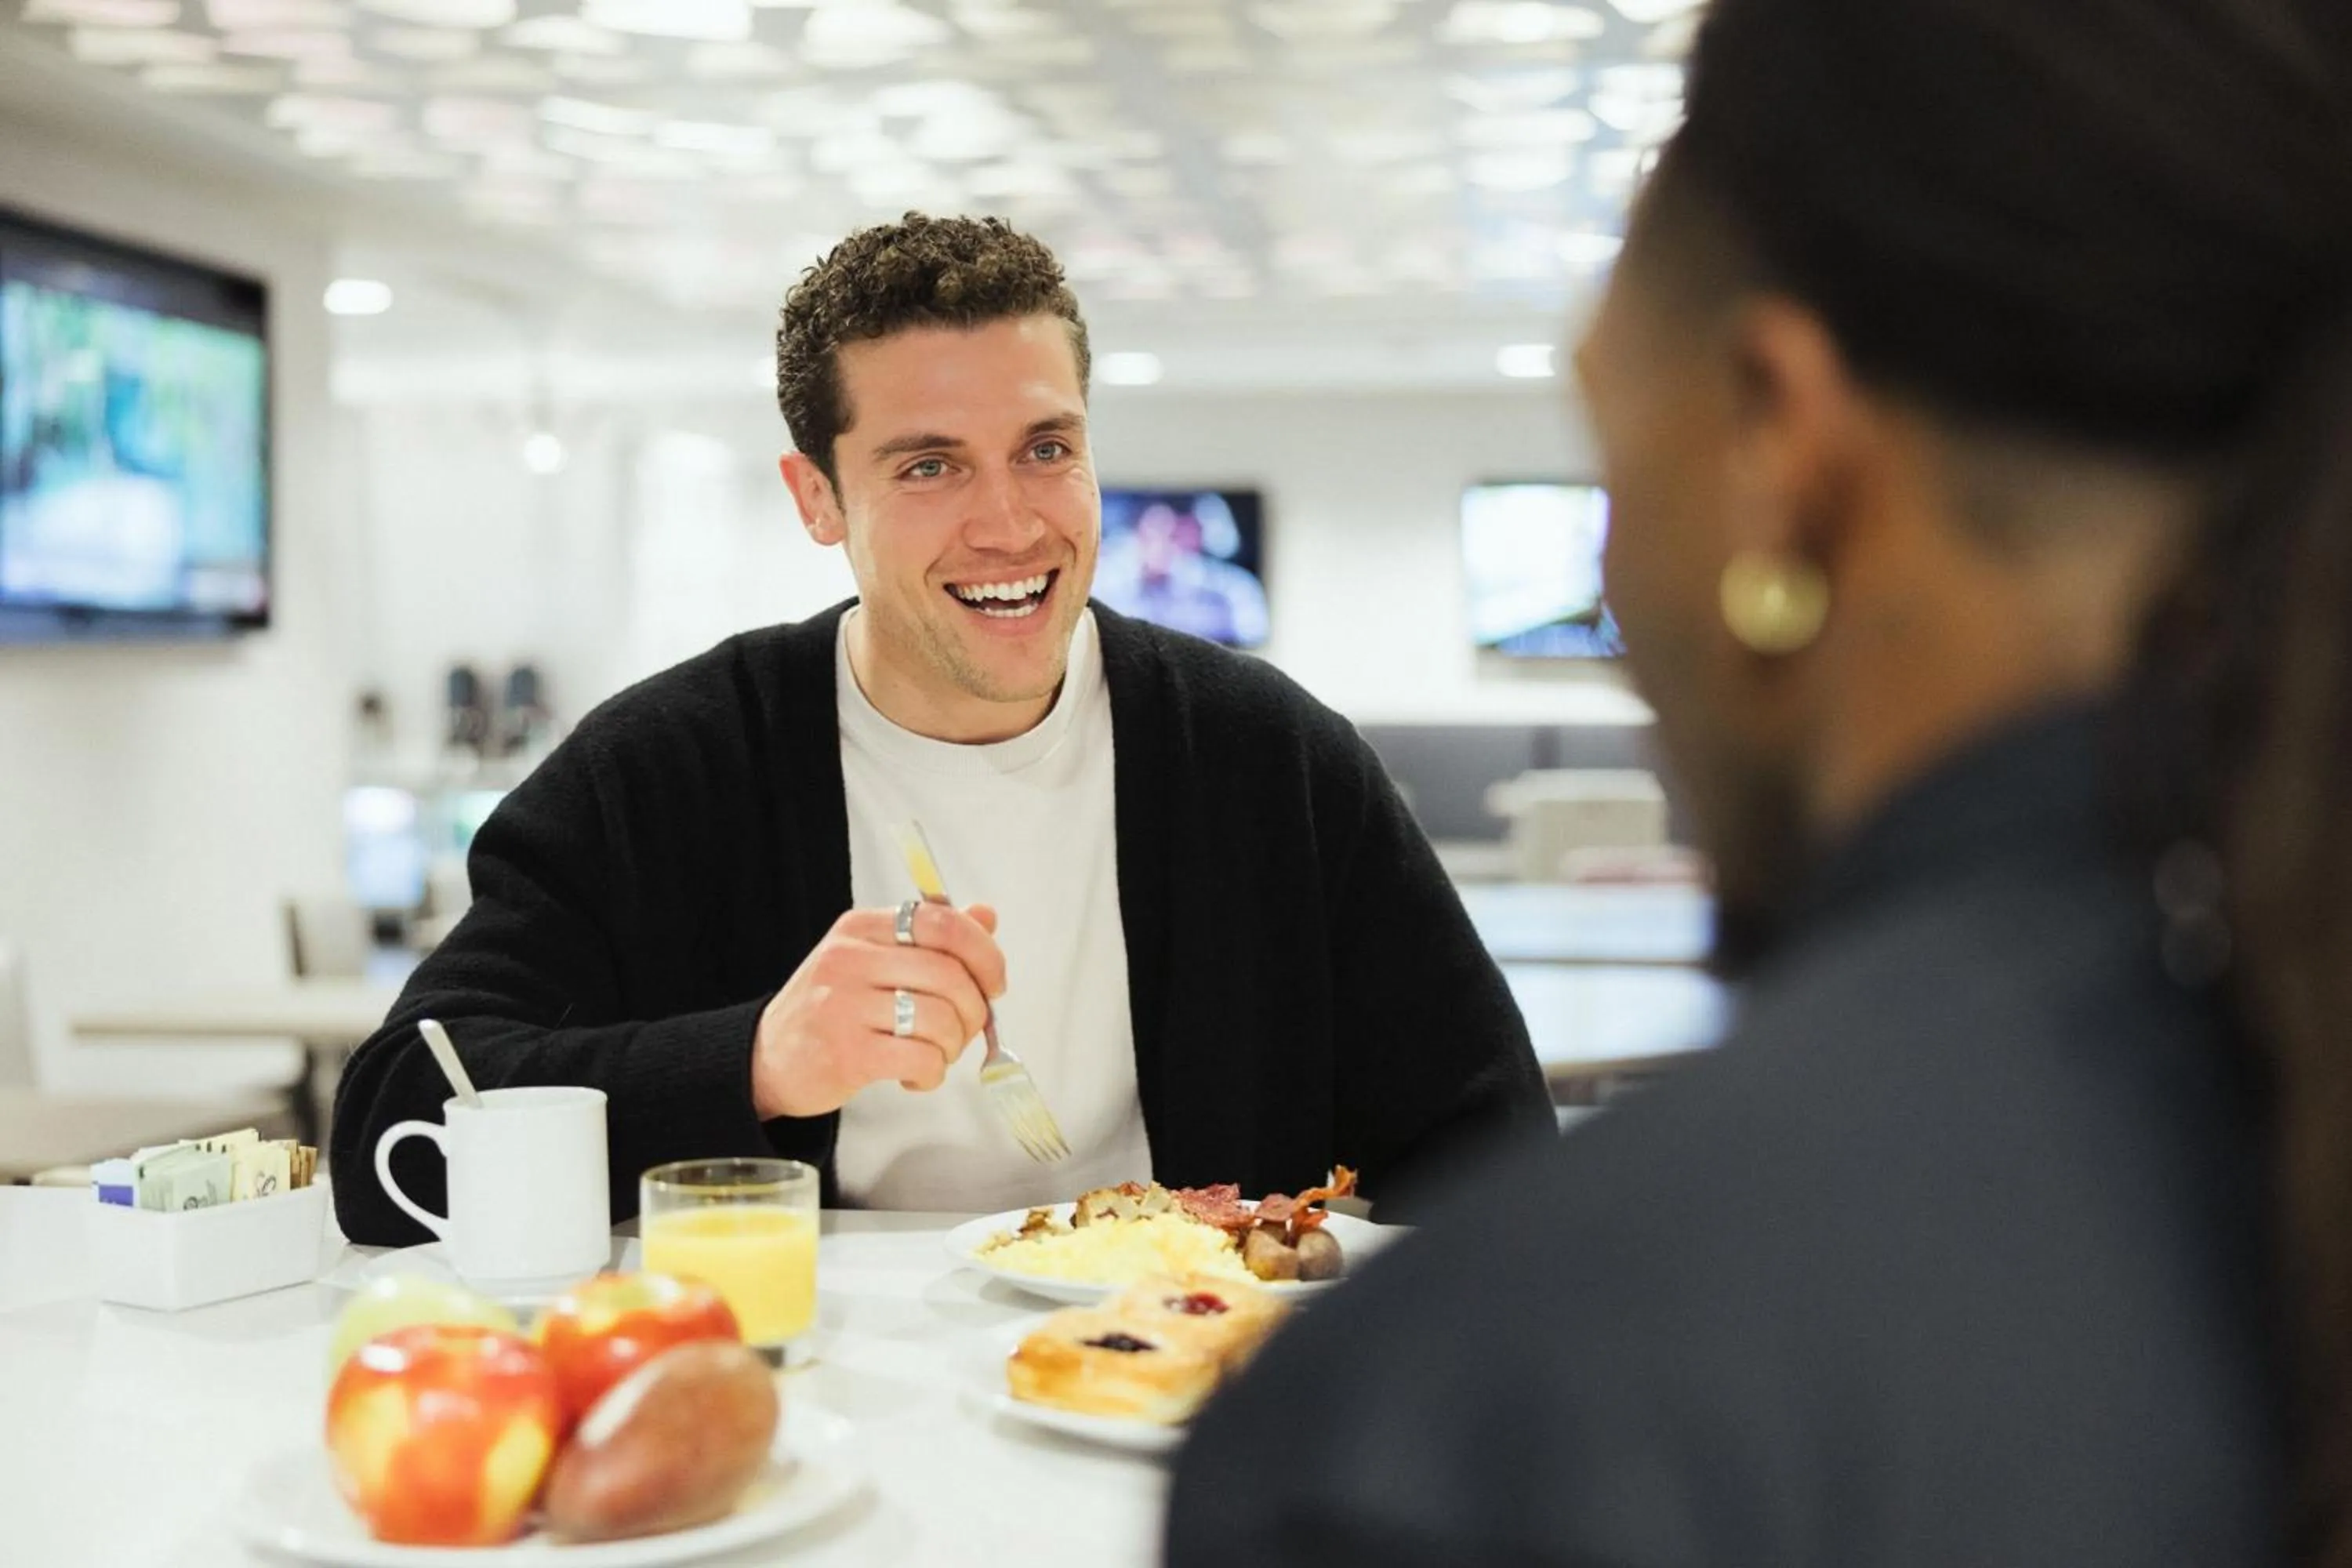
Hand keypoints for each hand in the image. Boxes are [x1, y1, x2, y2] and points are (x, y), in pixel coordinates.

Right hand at [749, 902, 1004, 1119]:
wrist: (765, 1059)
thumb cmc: (828, 1009)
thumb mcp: (871, 959)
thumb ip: (930, 939)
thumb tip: (986, 916)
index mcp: (861, 928)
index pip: (941, 922)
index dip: (983, 953)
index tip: (994, 981)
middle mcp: (849, 959)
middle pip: (949, 974)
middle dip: (974, 1009)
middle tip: (967, 1028)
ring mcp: (845, 1006)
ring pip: (941, 1018)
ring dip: (953, 1045)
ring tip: (936, 1053)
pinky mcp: (848, 1053)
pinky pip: (922, 1058)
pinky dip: (932, 1072)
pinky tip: (917, 1075)